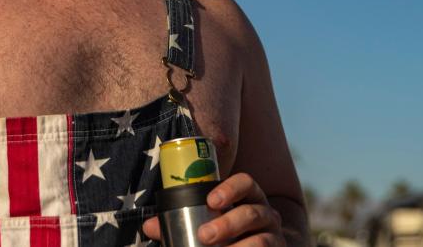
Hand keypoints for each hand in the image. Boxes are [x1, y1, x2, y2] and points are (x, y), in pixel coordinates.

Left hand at [142, 173, 283, 246]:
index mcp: (247, 197)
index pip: (245, 182)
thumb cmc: (228, 232)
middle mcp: (265, 212)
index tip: (211, 200)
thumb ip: (179, 222)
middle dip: (227, 224)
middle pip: (251, 213)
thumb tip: (149, 226)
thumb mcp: (208, 222)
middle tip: (204, 236)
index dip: (231, 188)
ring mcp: (274, 235)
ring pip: (261, 239)